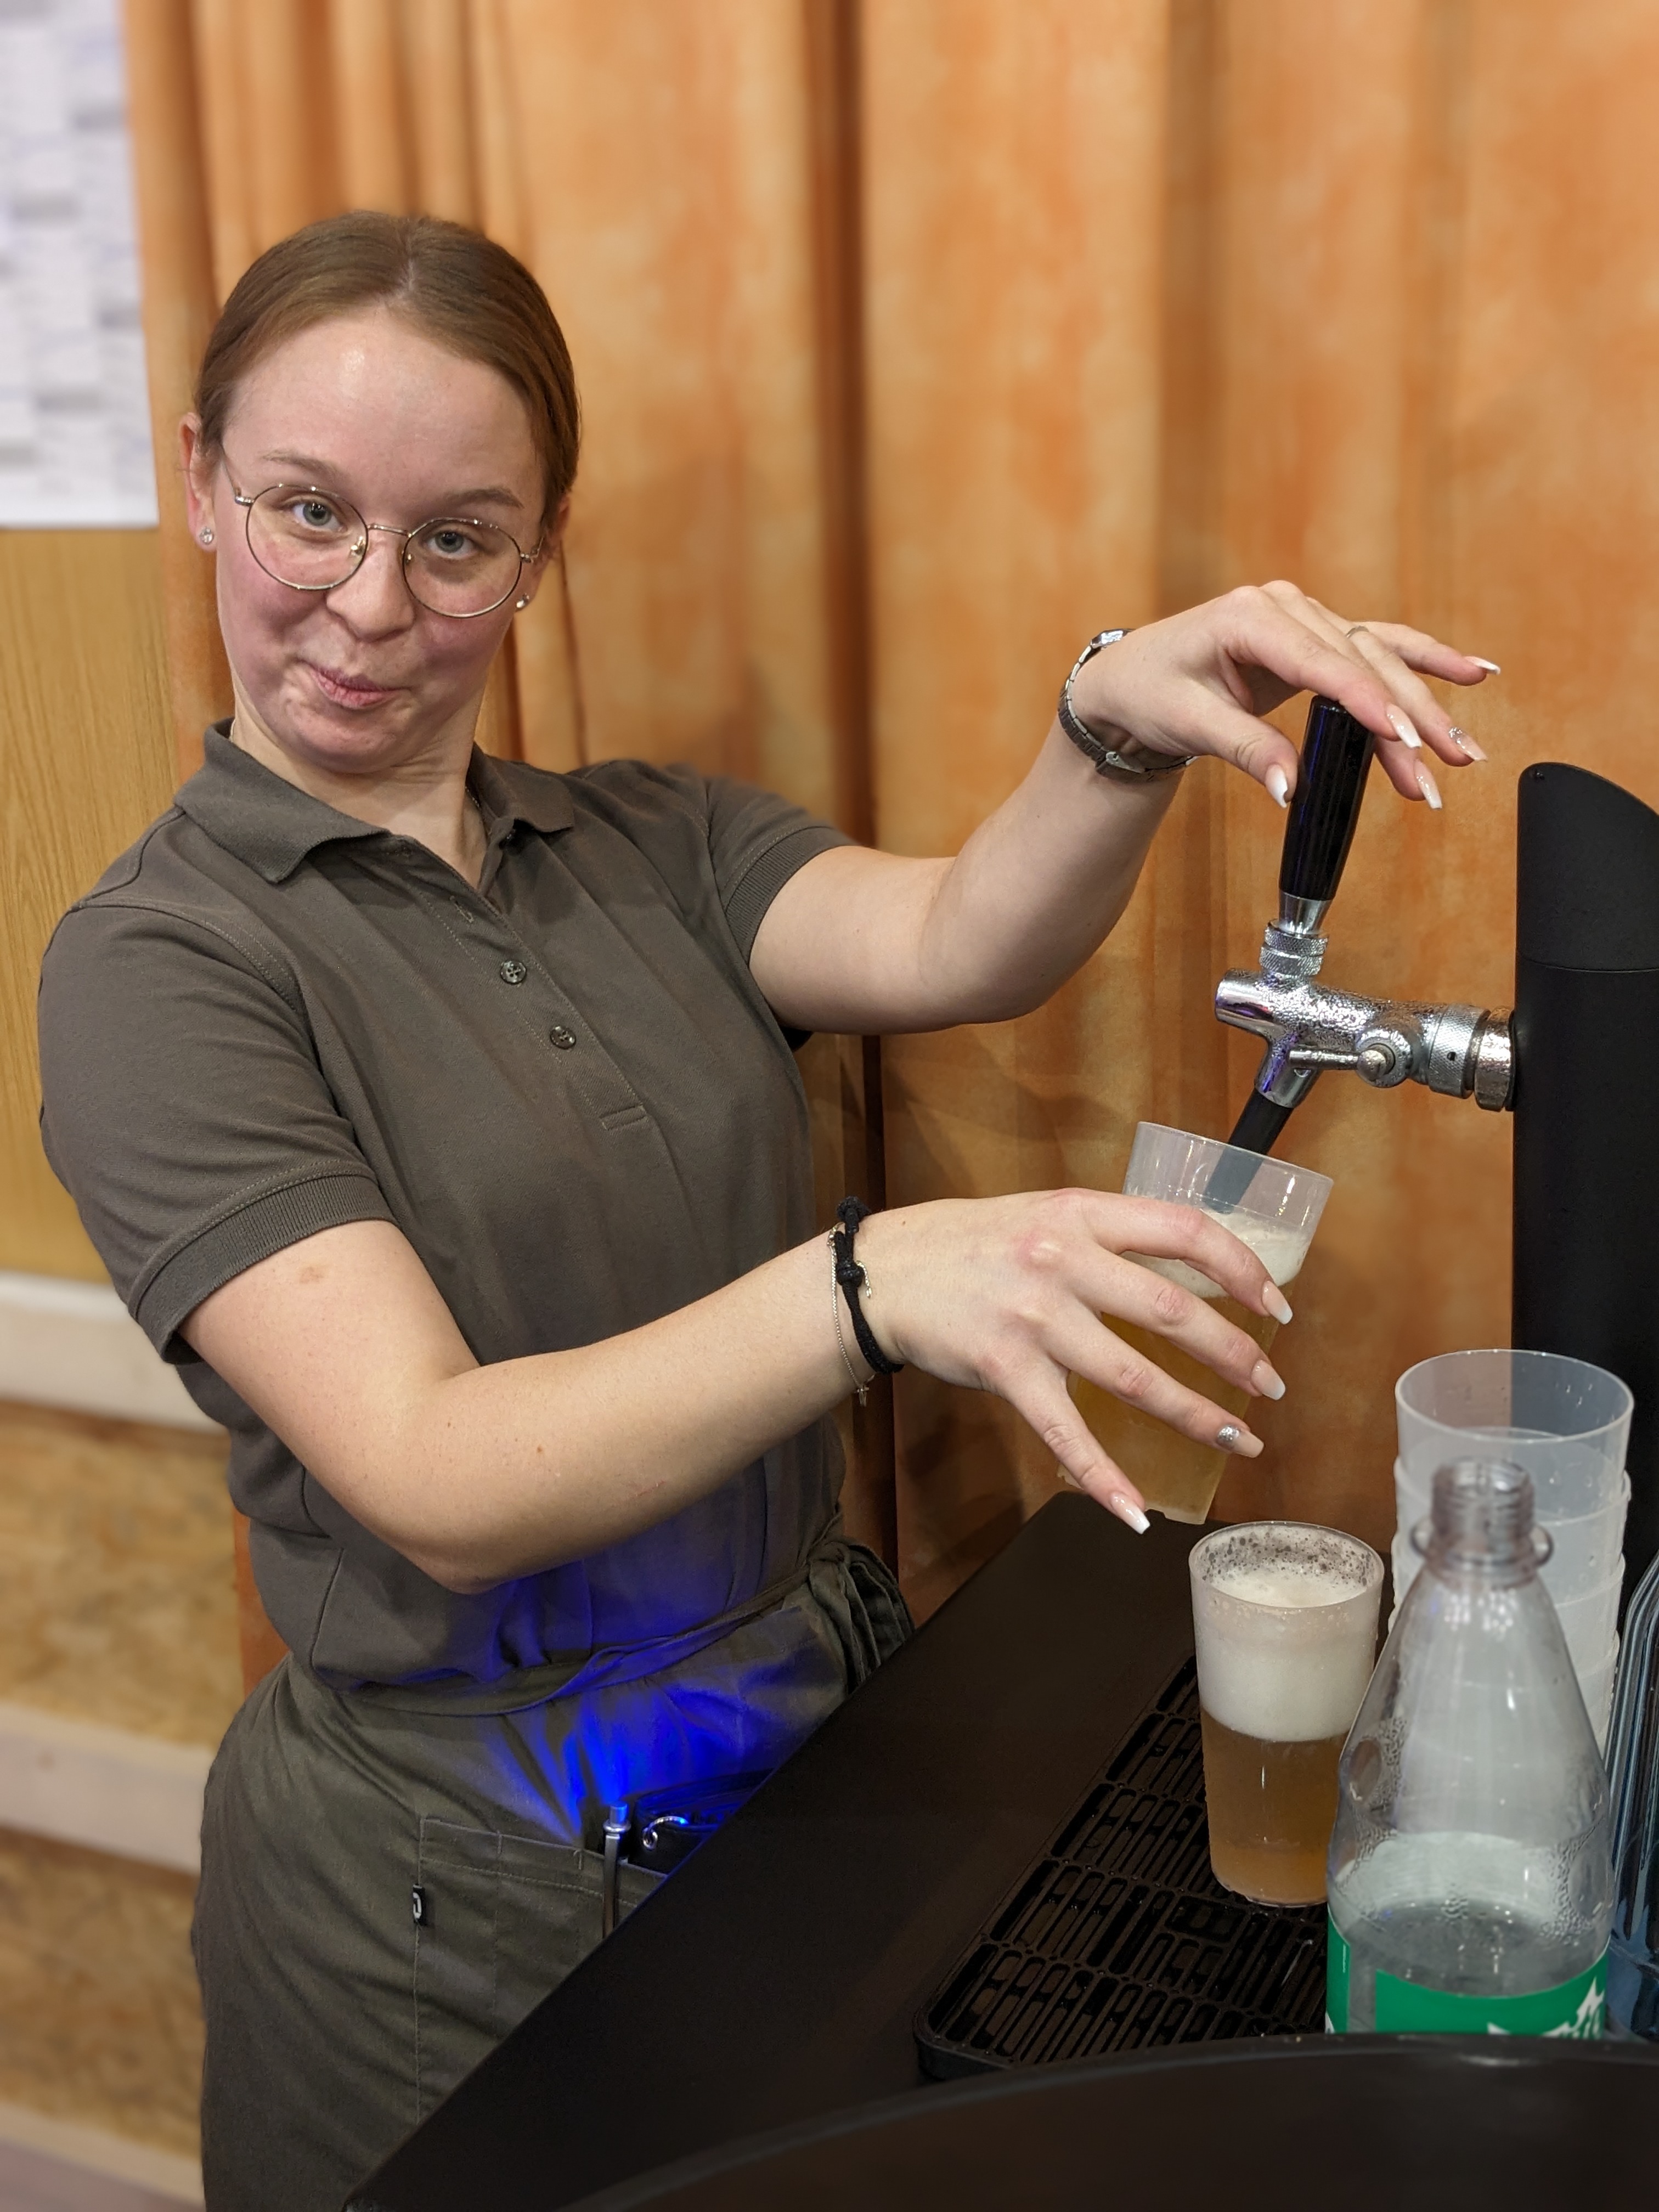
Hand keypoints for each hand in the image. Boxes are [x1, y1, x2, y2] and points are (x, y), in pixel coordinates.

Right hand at [854, 1190, 1292, 1530]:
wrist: (885, 1273)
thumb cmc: (972, 1245)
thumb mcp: (1046, 1215)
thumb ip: (1108, 1239)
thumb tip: (1188, 1274)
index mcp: (1083, 1213)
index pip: (1186, 1231)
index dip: (1242, 1270)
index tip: (1275, 1309)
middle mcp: (1063, 1258)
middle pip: (1174, 1310)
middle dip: (1235, 1355)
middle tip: (1272, 1387)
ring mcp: (1033, 1314)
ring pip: (1133, 1375)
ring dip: (1195, 1415)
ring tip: (1238, 1439)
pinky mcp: (1003, 1365)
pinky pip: (1065, 1432)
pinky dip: (1104, 1477)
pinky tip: (1135, 1511)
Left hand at [1069, 580, 1496, 805]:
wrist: (1129, 680)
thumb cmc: (1149, 692)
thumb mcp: (1187, 724)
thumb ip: (1245, 750)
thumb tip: (1294, 790)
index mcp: (1250, 617)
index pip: (1324, 663)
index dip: (1369, 703)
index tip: (1405, 738)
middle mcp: (1285, 608)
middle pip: (1363, 663)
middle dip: (1410, 717)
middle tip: (1448, 763)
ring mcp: (1304, 619)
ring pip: (1378, 660)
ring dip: (1424, 704)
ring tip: (1464, 748)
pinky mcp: (1314, 639)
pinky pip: (1376, 648)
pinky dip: (1422, 663)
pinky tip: (1471, 673)